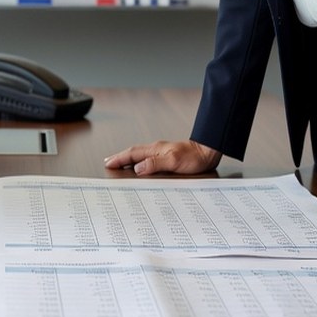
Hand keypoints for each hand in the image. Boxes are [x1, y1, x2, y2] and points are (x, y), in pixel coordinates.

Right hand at [103, 139, 221, 174]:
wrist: (208, 152)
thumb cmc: (194, 157)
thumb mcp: (173, 162)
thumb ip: (155, 163)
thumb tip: (137, 167)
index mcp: (155, 149)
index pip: (132, 154)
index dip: (119, 158)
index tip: (108, 163)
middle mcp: (156, 149)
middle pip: (133, 152)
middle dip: (120, 157)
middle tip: (109, 162)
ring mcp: (162, 152)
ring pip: (140, 154)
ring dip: (129, 159)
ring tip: (121, 163)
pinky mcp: (168, 156)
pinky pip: (148, 158)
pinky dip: (139, 161)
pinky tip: (141, 166)